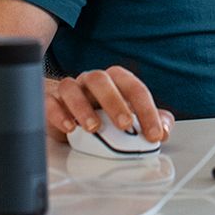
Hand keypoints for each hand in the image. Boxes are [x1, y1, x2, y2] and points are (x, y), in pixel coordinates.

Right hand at [45, 65, 173, 144]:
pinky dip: (59, 114)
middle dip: (115, 102)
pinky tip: (69, 128)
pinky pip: (51, 101)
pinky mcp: (50, 100)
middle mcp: (92, 80)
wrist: (66, 112)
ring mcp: (70, 88)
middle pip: (103, 81)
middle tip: (125, 125)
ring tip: (94, 128)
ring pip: (73, 87)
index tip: (155, 134)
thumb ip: (152, 120)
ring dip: (84, 107)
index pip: (134, 88)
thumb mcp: (130, 116)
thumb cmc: (102, 113)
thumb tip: (165, 129)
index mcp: (116, 81)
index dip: (147, 110)